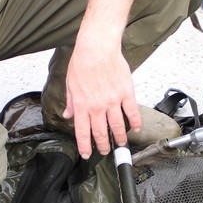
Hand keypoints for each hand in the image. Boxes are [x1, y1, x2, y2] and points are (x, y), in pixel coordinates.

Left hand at [62, 40, 138, 157]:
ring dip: (119, 138)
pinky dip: (135, 122)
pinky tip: (135, 128)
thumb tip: (67, 115)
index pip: (82, 132)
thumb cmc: (82, 62)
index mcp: (81, 105)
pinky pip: (132, 112)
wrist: (97, 47)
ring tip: (120, 143)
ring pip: (117, 126)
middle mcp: (97, 106)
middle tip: (106, 151)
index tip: (88, 154)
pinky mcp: (126, 93)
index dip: (85, 146)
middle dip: (103, 146)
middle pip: (101, 133)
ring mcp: (113, 101)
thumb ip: (70, 102)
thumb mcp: (70, 84)